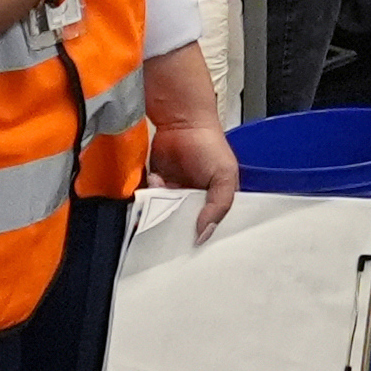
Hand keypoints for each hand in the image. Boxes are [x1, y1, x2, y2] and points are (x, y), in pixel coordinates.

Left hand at [145, 117, 239, 235]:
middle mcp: (193, 201)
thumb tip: (204, 234)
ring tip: (164, 197)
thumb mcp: (224, 176)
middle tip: (171, 231)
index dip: (204, 236)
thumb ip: (218, 206)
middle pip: (183, 225)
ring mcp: (173, 195)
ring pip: (163, 216)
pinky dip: (146, 199)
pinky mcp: (155, 188)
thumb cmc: (210, 145)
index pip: (210, 226)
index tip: (195, 247)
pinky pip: (147, 203)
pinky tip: (156, 182)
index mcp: (215, 201)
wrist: (181, 123)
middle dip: (176, 229)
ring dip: (159, 212)